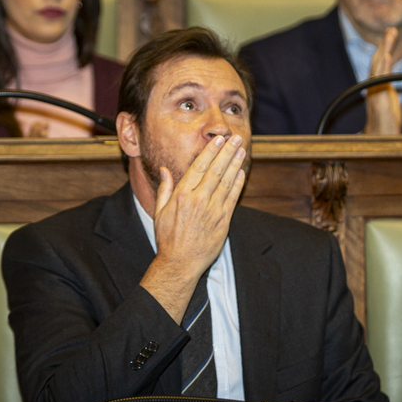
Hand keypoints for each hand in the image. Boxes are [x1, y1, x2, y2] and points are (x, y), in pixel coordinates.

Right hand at [140, 134, 247, 322]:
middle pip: (215, 170)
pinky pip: (232, 198)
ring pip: (226, 181)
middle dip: (226, 152)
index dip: (210, 152)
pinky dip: (238, 184)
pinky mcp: (223, 221)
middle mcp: (198, 200)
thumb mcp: (160, 212)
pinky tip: (241, 173)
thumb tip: (165, 169)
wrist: (179, 263)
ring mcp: (212, 210)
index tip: (217, 141)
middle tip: (234, 138)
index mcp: (182, 195)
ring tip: (241, 150)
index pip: (198, 167)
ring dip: (235, 164)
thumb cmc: (168, 239)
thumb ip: (165, 188)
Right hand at [363, 27, 401, 134]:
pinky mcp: (378, 101)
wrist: (380, 141)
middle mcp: (374, 88)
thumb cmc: (386, 124)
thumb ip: (388, 90)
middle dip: (384, 44)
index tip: (390, 35)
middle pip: (378, 61)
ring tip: (389, 36)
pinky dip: (383, 68)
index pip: (380, 64)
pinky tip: (387, 56)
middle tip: (391, 29)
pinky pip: (380, 82)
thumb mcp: (390, 103)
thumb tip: (390, 82)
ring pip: (378, 68)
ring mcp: (375, 94)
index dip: (384, 49)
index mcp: (378, 86)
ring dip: (384, 50)